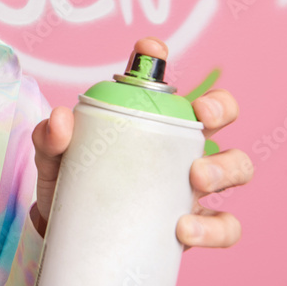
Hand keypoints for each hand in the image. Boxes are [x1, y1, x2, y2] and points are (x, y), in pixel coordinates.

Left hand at [29, 38, 253, 247]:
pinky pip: (224, 226)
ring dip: (225, 168)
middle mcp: (177, 147)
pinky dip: (213, 228)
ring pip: (236, 167)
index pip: (160, 83)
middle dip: (220, 107)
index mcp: (146, 121)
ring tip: (196, 178)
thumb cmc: (70, 184)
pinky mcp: (195, 226)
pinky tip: (185, 229)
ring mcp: (191, 187)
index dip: (158, 59)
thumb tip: (61, 119)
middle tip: (201, 118)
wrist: (67, 235)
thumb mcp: (54, 159)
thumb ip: (51, 138)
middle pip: (220, 115)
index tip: (150, 50)